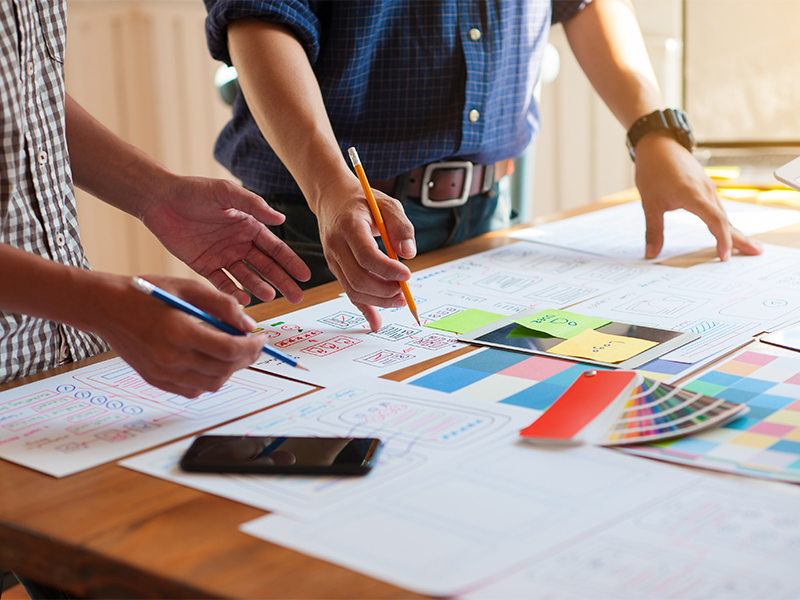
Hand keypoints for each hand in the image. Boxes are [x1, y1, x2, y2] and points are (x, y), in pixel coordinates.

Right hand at [95, 274, 266, 397]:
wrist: (107, 307)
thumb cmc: (147, 293)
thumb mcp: (188, 287)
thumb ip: (222, 304)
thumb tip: (249, 324)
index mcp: (179, 331)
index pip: (228, 349)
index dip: (252, 345)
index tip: (261, 337)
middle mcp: (170, 357)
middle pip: (224, 369)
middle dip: (246, 357)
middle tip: (253, 344)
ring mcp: (162, 373)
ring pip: (212, 383)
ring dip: (230, 370)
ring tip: (233, 351)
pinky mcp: (156, 380)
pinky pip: (193, 390)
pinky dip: (210, 379)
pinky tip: (211, 361)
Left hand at [140, 175, 310, 304]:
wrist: (159, 199)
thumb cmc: (194, 190)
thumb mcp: (226, 193)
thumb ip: (253, 205)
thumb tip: (281, 218)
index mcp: (249, 226)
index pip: (276, 248)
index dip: (291, 262)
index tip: (304, 276)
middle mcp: (239, 243)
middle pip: (266, 267)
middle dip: (282, 281)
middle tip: (297, 297)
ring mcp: (222, 256)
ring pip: (247, 277)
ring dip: (259, 287)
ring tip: (270, 296)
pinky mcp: (204, 266)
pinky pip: (222, 283)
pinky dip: (233, 292)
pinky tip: (244, 299)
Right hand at [313, 178, 416, 330]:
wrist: (332, 199)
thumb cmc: (363, 201)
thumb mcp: (387, 204)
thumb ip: (401, 226)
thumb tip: (409, 254)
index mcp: (349, 226)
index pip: (366, 255)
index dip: (388, 269)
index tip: (407, 274)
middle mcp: (336, 245)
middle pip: (358, 278)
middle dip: (385, 290)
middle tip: (405, 291)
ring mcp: (333, 259)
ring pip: (353, 290)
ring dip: (379, 301)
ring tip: (400, 299)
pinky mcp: (336, 269)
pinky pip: (349, 292)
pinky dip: (364, 308)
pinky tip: (376, 321)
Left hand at [633, 132, 763, 260]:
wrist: (658, 144)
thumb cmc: (653, 170)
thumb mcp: (649, 203)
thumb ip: (653, 230)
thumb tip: (650, 254)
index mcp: (693, 195)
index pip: (715, 220)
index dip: (722, 239)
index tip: (724, 257)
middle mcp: (706, 191)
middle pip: (726, 219)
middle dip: (741, 238)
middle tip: (757, 253)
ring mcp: (708, 188)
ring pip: (723, 213)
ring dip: (735, 231)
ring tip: (749, 246)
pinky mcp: (705, 186)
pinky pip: (718, 207)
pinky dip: (725, 221)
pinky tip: (728, 230)